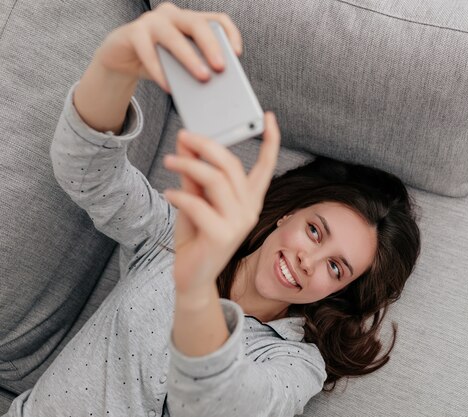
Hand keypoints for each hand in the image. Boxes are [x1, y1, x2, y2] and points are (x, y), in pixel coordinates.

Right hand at [93, 2, 242, 91]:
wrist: (121, 59)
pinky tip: (169, 87)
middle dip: (212, 46)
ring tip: (202, 78)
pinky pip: (147, 52)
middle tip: (221, 68)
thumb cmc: (157, 60)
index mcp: (189, 20)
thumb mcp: (180, 64)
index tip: (238, 54)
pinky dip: (159, 71)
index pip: (216, 19)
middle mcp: (172, 15)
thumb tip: (215, 85)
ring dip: (190, 59)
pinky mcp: (132, 32)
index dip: (230, 34)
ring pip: (174, 37)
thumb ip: (196, 66)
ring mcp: (151, 21)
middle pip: (197, 24)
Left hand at [162, 113, 280, 294]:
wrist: (192, 275)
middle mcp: (249, 209)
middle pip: (231, 165)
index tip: (268, 117)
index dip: (271, 140)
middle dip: (206, 145)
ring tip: (170, 161)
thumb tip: (188, 142)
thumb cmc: (196, 235)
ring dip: (188, 166)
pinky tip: (169, 194)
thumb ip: (194, 174)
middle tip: (184, 136)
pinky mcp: (223, 236)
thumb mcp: (195, 198)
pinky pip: (199, 204)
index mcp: (249, 199)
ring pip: (215, 180)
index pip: (267, 166)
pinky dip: (180, 196)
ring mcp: (239, 223)